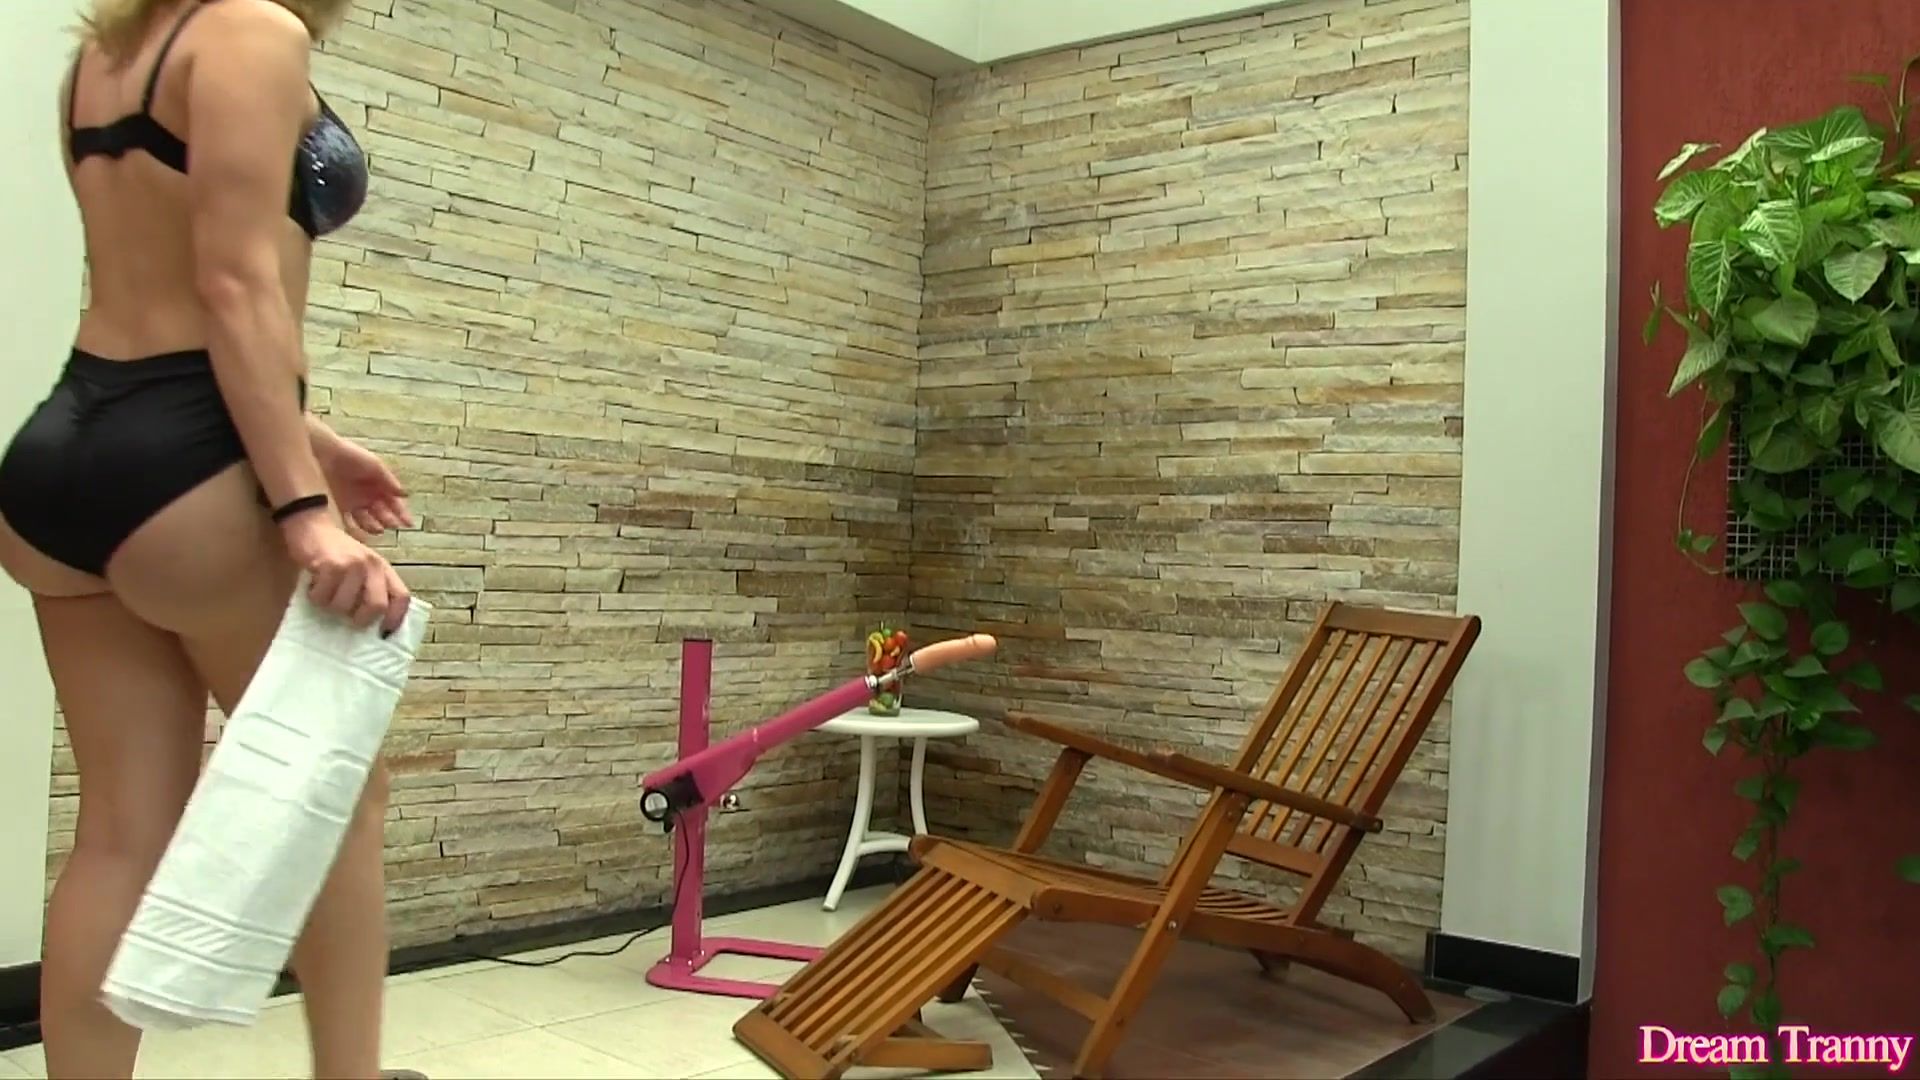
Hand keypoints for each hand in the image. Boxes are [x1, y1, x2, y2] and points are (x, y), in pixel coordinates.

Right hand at [280, 512, 411, 633]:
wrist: (311, 525)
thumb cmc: (336, 552)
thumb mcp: (361, 566)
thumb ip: (370, 587)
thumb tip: (373, 624)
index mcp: (383, 568)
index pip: (402, 597)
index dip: (396, 619)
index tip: (384, 634)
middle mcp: (372, 566)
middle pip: (376, 606)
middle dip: (360, 619)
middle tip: (347, 617)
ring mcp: (352, 565)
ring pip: (344, 607)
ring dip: (330, 607)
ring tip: (326, 593)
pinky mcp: (331, 566)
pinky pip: (322, 598)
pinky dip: (315, 597)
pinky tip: (314, 585)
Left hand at [318, 436, 412, 536]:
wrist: (324, 454)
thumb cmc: (352, 457)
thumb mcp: (375, 465)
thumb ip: (389, 481)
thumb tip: (404, 494)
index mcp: (378, 487)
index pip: (393, 503)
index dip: (401, 513)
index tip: (408, 523)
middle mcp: (367, 497)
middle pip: (382, 514)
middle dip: (389, 521)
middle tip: (392, 525)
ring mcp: (353, 504)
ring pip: (367, 521)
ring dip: (375, 527)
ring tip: (378, 529)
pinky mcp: (338, 508)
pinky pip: (348, 523)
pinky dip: (355, 531)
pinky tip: (361, 535)